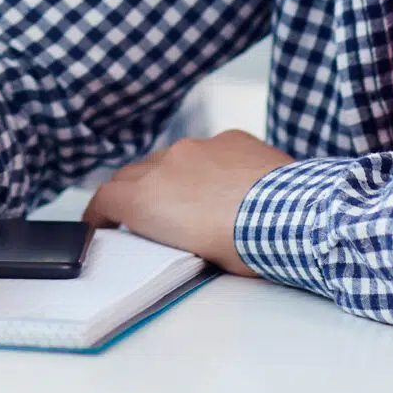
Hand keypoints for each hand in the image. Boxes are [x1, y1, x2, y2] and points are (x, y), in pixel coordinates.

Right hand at [82, 130, 292, 275]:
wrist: (293, 215)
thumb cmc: (247, 246)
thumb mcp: (194, 255)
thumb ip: (170, 232)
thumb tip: (175, 229)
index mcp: (147, 198)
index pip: (105, 198)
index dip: (98, 212)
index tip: (100, 223)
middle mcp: (165, 164)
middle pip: (132, 174)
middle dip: (132, 193)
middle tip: (143, 215)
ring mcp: (199, 146)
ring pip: (171, 158)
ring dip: (173, 177)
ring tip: (193, 201)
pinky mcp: (230, 138)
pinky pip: (209, 149)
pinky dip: (210, 165)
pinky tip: (231, 185)